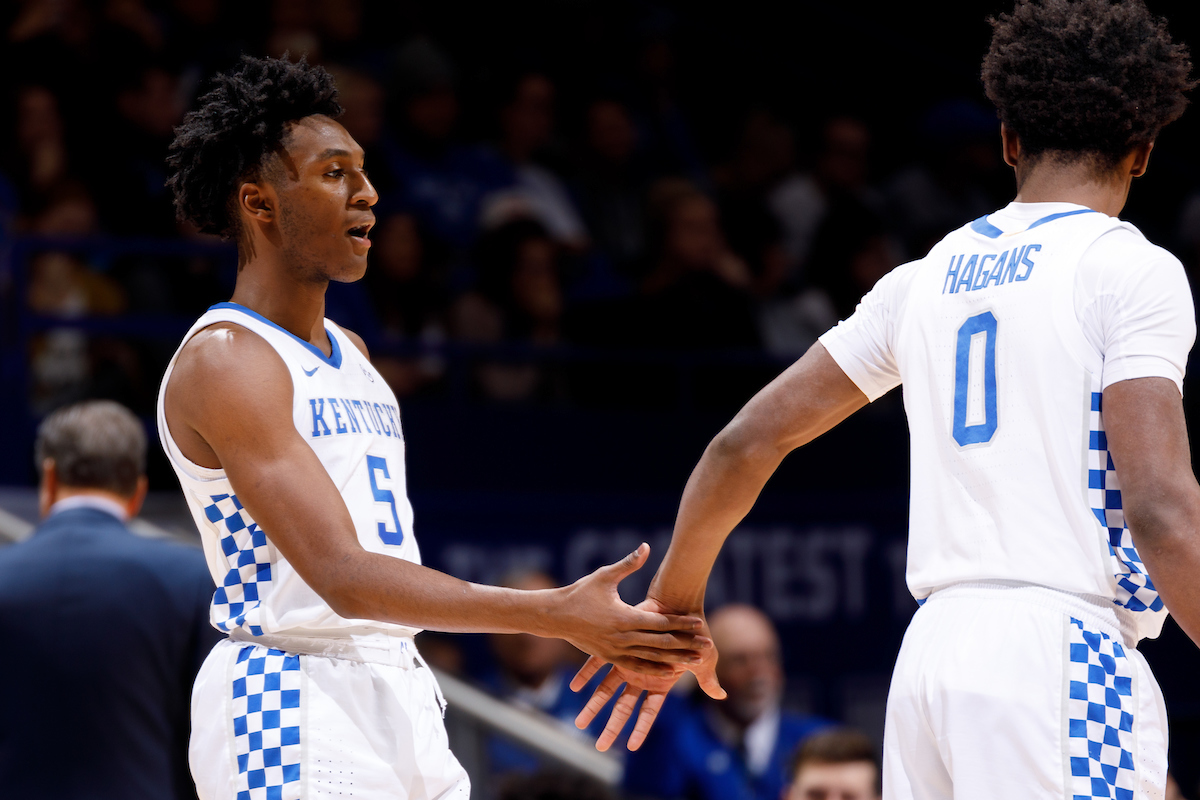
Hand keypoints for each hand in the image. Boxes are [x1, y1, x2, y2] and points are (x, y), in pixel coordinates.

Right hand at [551, 544, 710, 676]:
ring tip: (696, 663)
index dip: (681, 623)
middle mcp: (623, 636)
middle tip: (707, 647)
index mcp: (624, 616)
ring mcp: (616, 650)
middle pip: (661, 643)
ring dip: (675, 660)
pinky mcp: (610, 658)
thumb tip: (646, 547)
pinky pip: (636, 666)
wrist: (555, 616)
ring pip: (652, 658)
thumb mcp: (604, 576)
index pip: (660, 621)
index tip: (700, 624)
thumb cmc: (580, 592)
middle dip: (686, 645)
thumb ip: (628, 564)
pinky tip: (670, 672)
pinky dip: (654, 669)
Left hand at [570, 598, 723, 751]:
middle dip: (612, 726)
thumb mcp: (704, 659)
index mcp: (659, 681)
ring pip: (607, 689)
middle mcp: (640, 675)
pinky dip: (586, 673)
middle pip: (624, 706)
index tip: (631, 746)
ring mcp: (627, 662)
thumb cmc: (692, 633)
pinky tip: (574, 687)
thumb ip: (708, 679)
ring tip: (579, 723)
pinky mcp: (618, 646)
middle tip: (600, 746)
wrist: (678, 605)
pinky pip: (597, 662)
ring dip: (593, 706)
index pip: (648, 711)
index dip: (641, 728)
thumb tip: (722, 695)